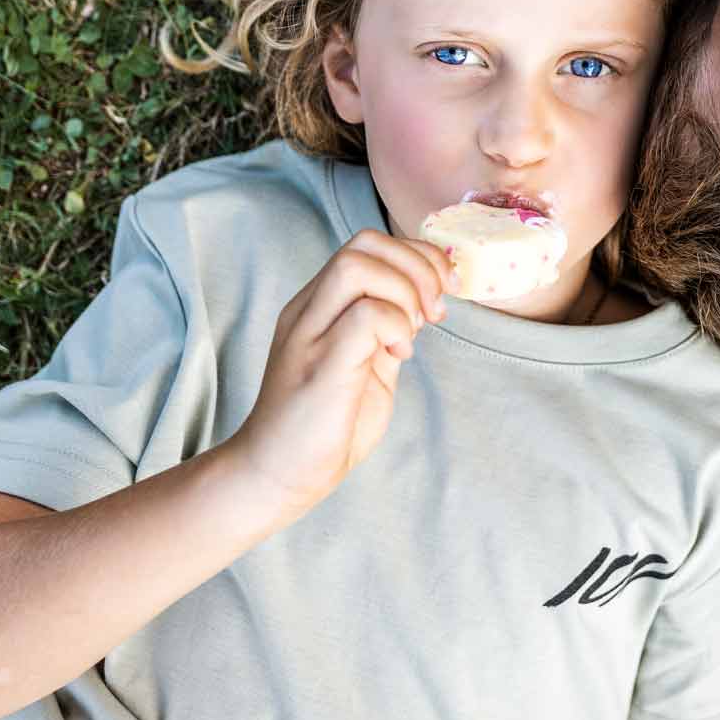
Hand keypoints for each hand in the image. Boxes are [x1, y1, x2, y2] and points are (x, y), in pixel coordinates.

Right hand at [221, 228, 452, 519]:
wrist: (277, 476)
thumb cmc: (323, 425)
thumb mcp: (365, 364)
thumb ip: (386, 329)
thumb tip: (427, 302)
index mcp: (319, 305)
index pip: (368, 245)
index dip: (417, 258)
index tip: (442, 295)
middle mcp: (309, 310)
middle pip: (364, 243)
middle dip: (418, 266)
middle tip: (434, 312)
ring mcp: (309, 334)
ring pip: (358, 266)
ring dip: (405, 293)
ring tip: (412, 334)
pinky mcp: (320, 366)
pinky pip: (365, 315)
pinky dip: (395, 326)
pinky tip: (398, 355)